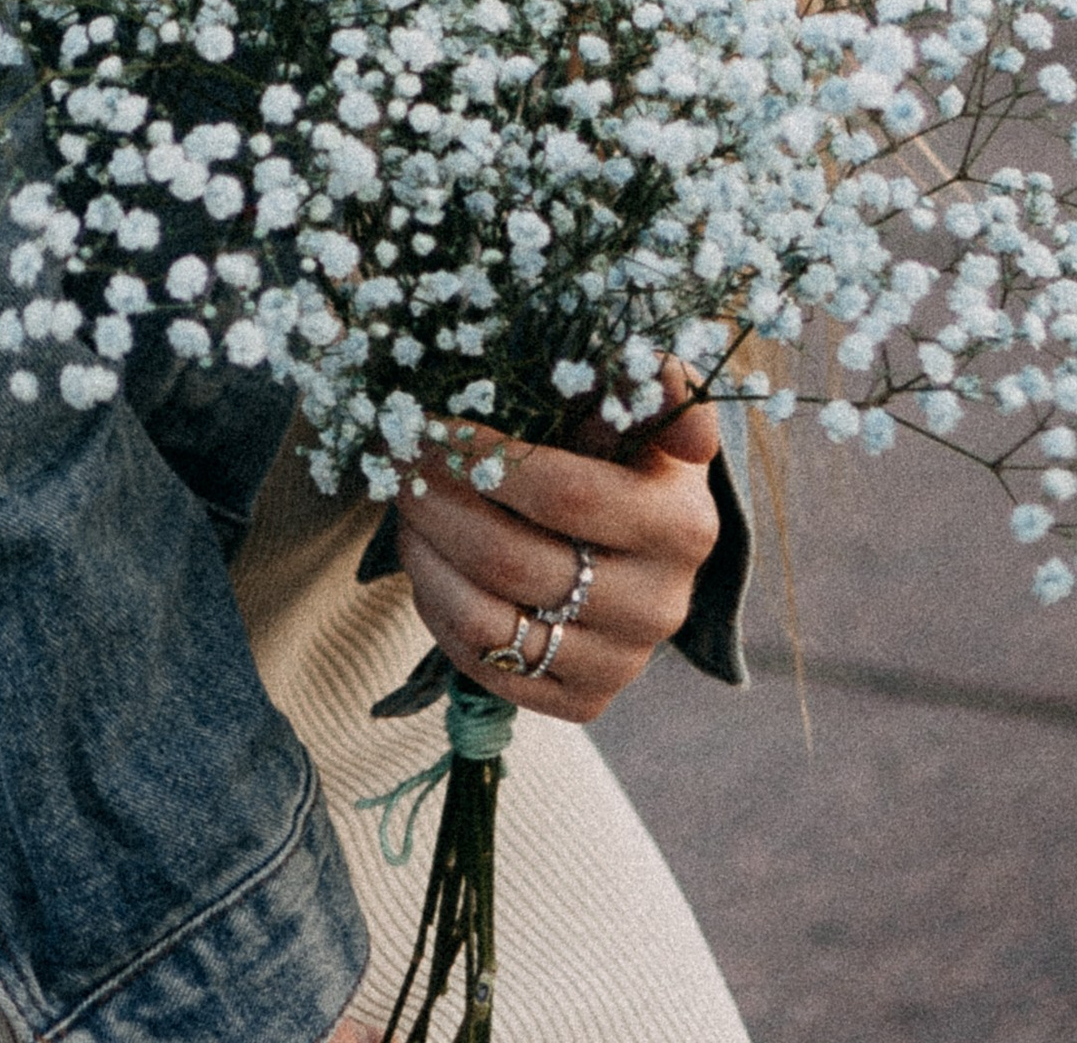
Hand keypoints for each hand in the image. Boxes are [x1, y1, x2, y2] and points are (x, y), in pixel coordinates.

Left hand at [392, 363, 722, 727]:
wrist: (643, 545)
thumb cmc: (626, 455)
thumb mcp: (640, 409)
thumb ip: (646, 381)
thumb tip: (661, 375)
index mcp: (682, 526)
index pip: (564, 493)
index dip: (483, 458)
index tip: (427, 423)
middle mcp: (660, 606)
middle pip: (511, 560)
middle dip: (435, 502)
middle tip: (394, 458)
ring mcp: (623, 663)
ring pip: (488, 622)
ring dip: (424, 557)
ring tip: (404, 508)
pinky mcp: (583, 702)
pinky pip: (486, 668)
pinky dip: (439, 611)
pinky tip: (428, 561)